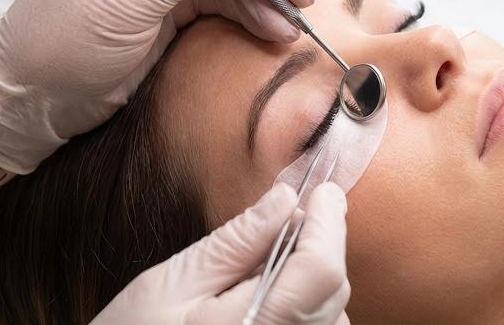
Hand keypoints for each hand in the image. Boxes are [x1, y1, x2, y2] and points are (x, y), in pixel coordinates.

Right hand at [92, 183, 350, 324]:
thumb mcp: (169, 285)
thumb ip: (233, 244)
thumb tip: (284, 200)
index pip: (320, 270)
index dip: (329, 223)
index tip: (324, 191)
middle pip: (334, 294)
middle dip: (325, 247)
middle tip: (302, 211)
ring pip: (333, 319)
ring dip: (318, 282)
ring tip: (280, 257)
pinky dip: (310, 312)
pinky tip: (274, 297)